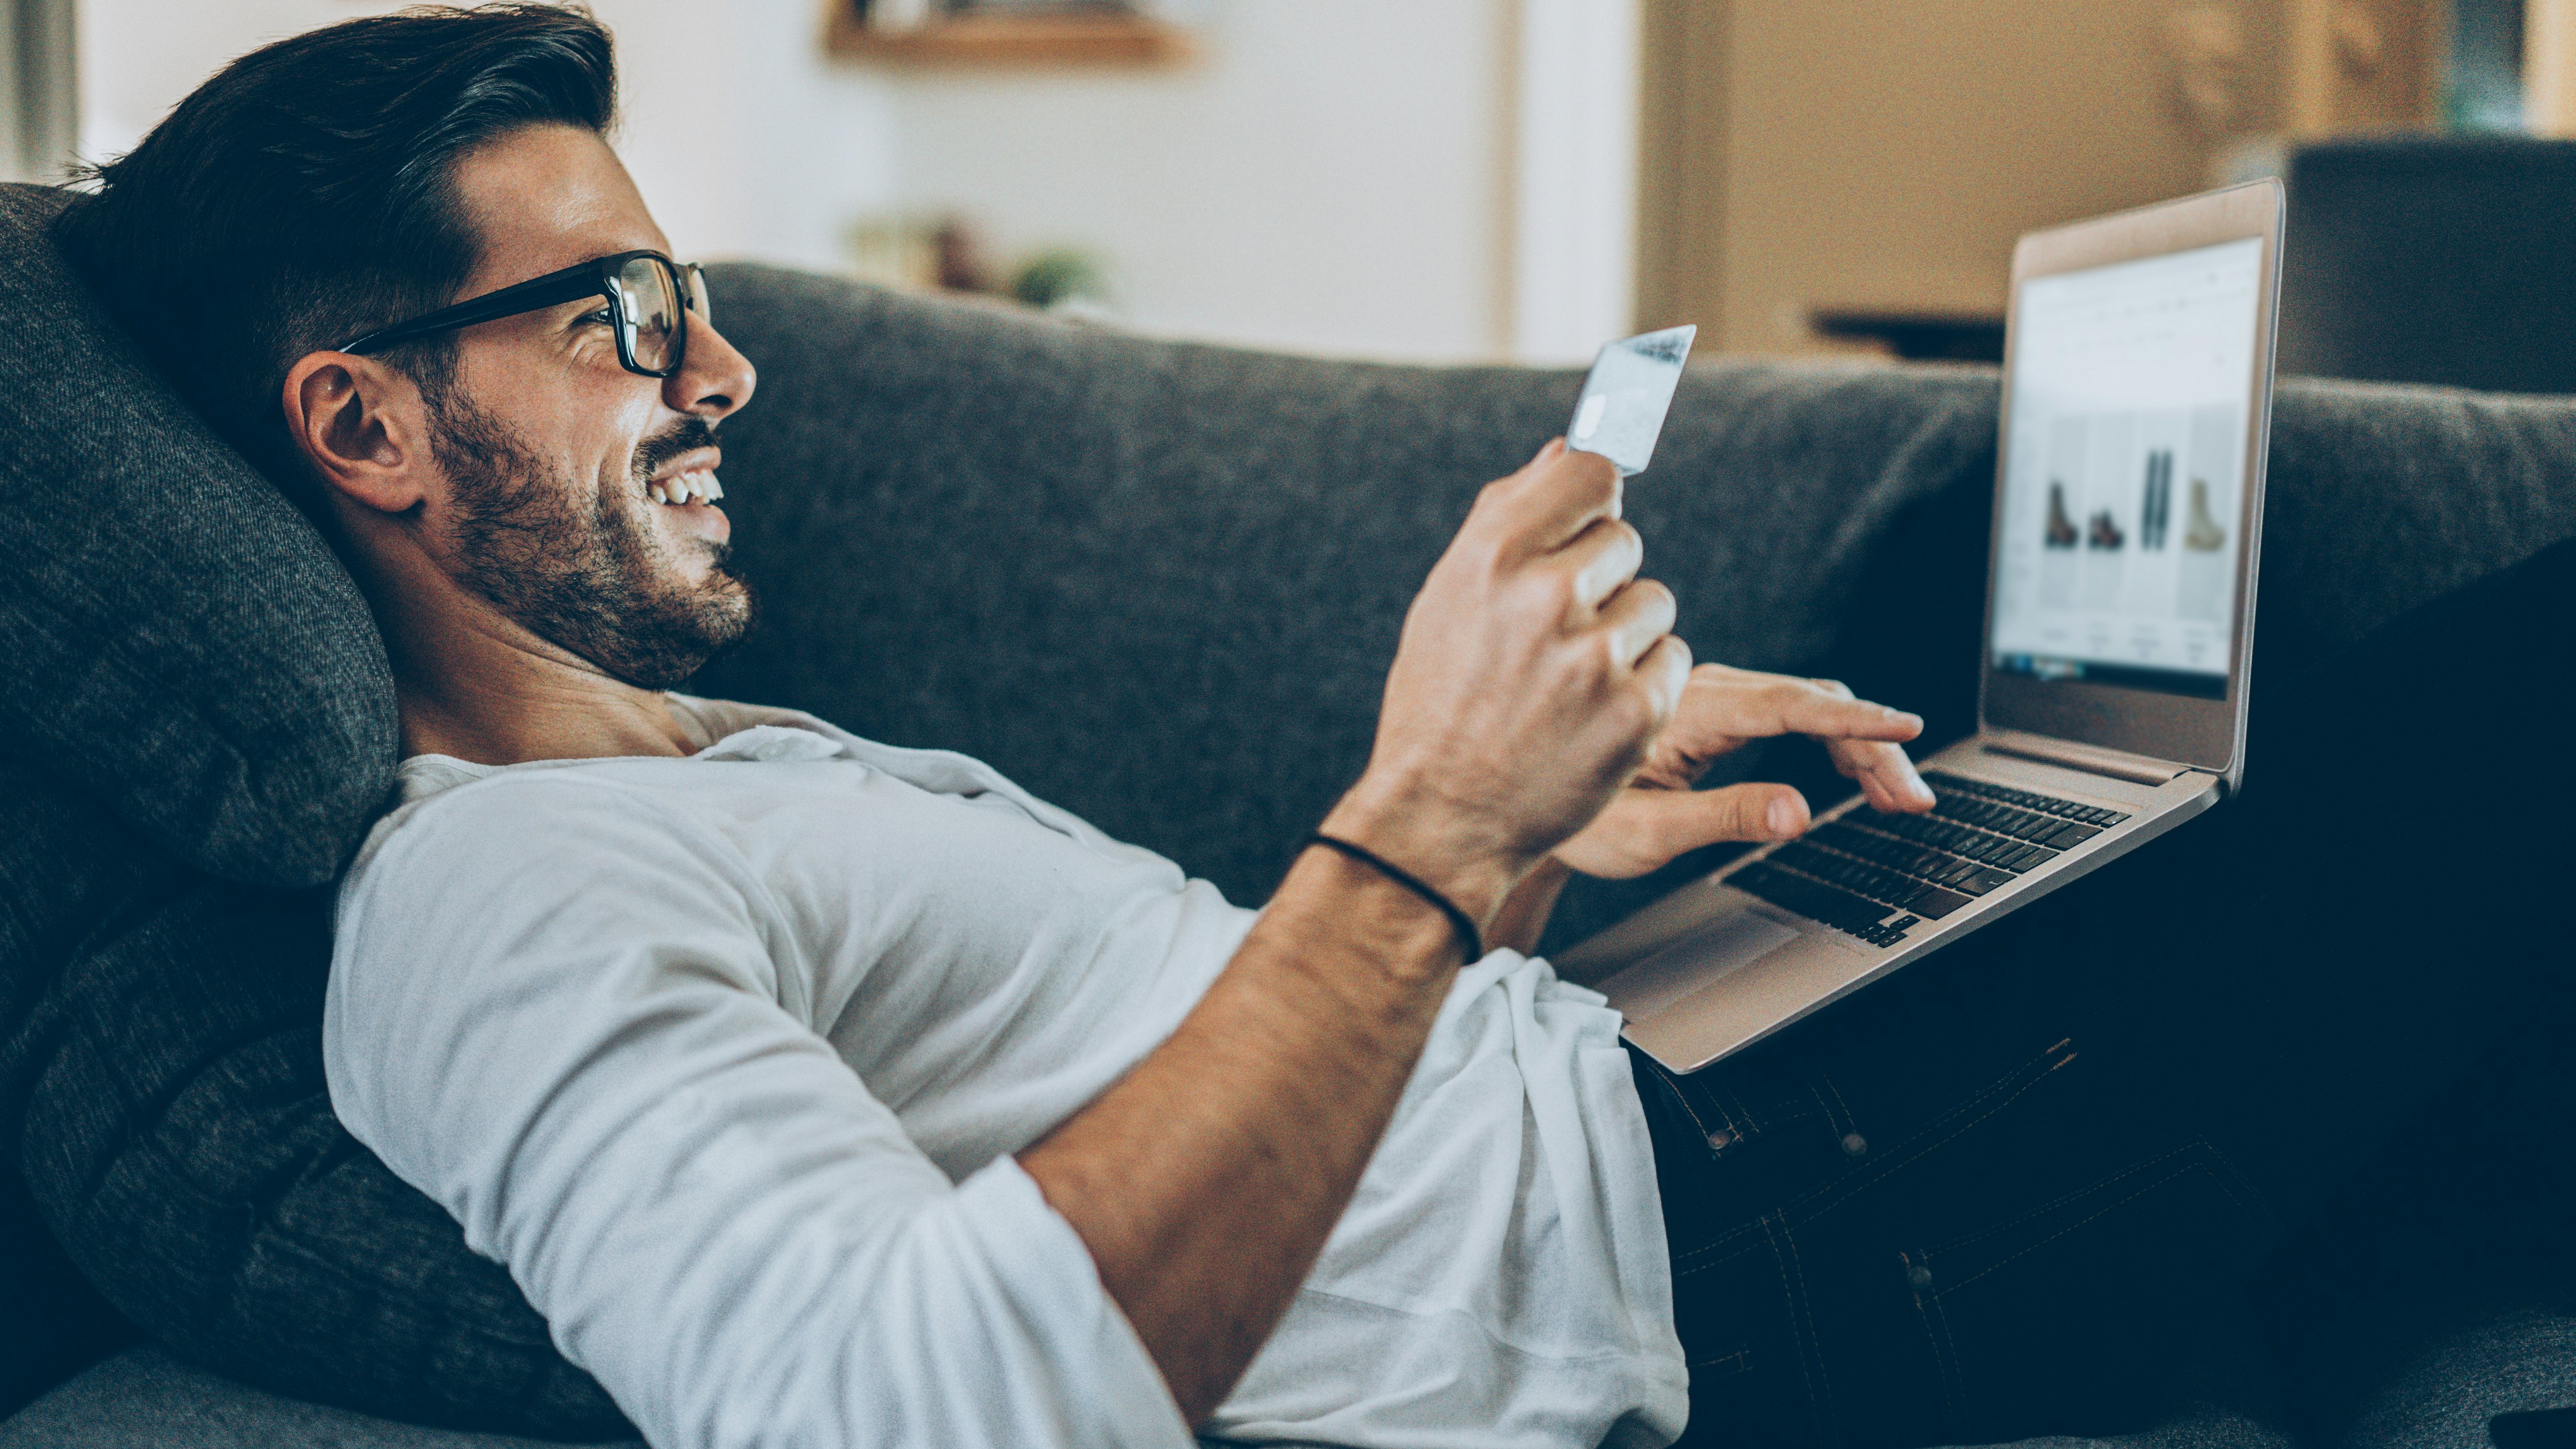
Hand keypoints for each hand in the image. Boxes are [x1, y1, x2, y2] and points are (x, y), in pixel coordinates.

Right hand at [1324, 440, 1690, 924]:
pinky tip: (1594, 714)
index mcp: (1493, 554)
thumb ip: (1508, 514)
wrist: (1440, 816)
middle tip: (1555, 635)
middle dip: (1601, 580)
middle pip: (1626, 540)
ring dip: (1626, 635)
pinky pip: (1673, 661)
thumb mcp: (1448, 596)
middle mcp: (1547, 596)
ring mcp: (1596, 657)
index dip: (1592, 497)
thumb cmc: (1440, 700)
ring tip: (1570, 683)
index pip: (1592, 470)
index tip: (1585, 522)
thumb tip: (1568, 446)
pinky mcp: (1637, 712)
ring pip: (1654, 603)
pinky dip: (1645, 686)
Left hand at [1550, 664, 1933, 878]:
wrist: (1509, 804)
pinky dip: (1829, 738)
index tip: (1905, 728)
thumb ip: (1726, 817)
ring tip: (1898, 794)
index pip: (1789, 704)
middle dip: (1872, 745)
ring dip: (1857, 744)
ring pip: (1803, 704)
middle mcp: (1699, 691)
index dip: (1854, 719)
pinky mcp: (1709, 711)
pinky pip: (1785, 711)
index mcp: (1684, 710)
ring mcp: (1706, 697)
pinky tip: (1855, 770)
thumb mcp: (1647, 833)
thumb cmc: (1568, 822)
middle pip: (1809, 701)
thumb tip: (1798, 813)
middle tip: (1913, 798)